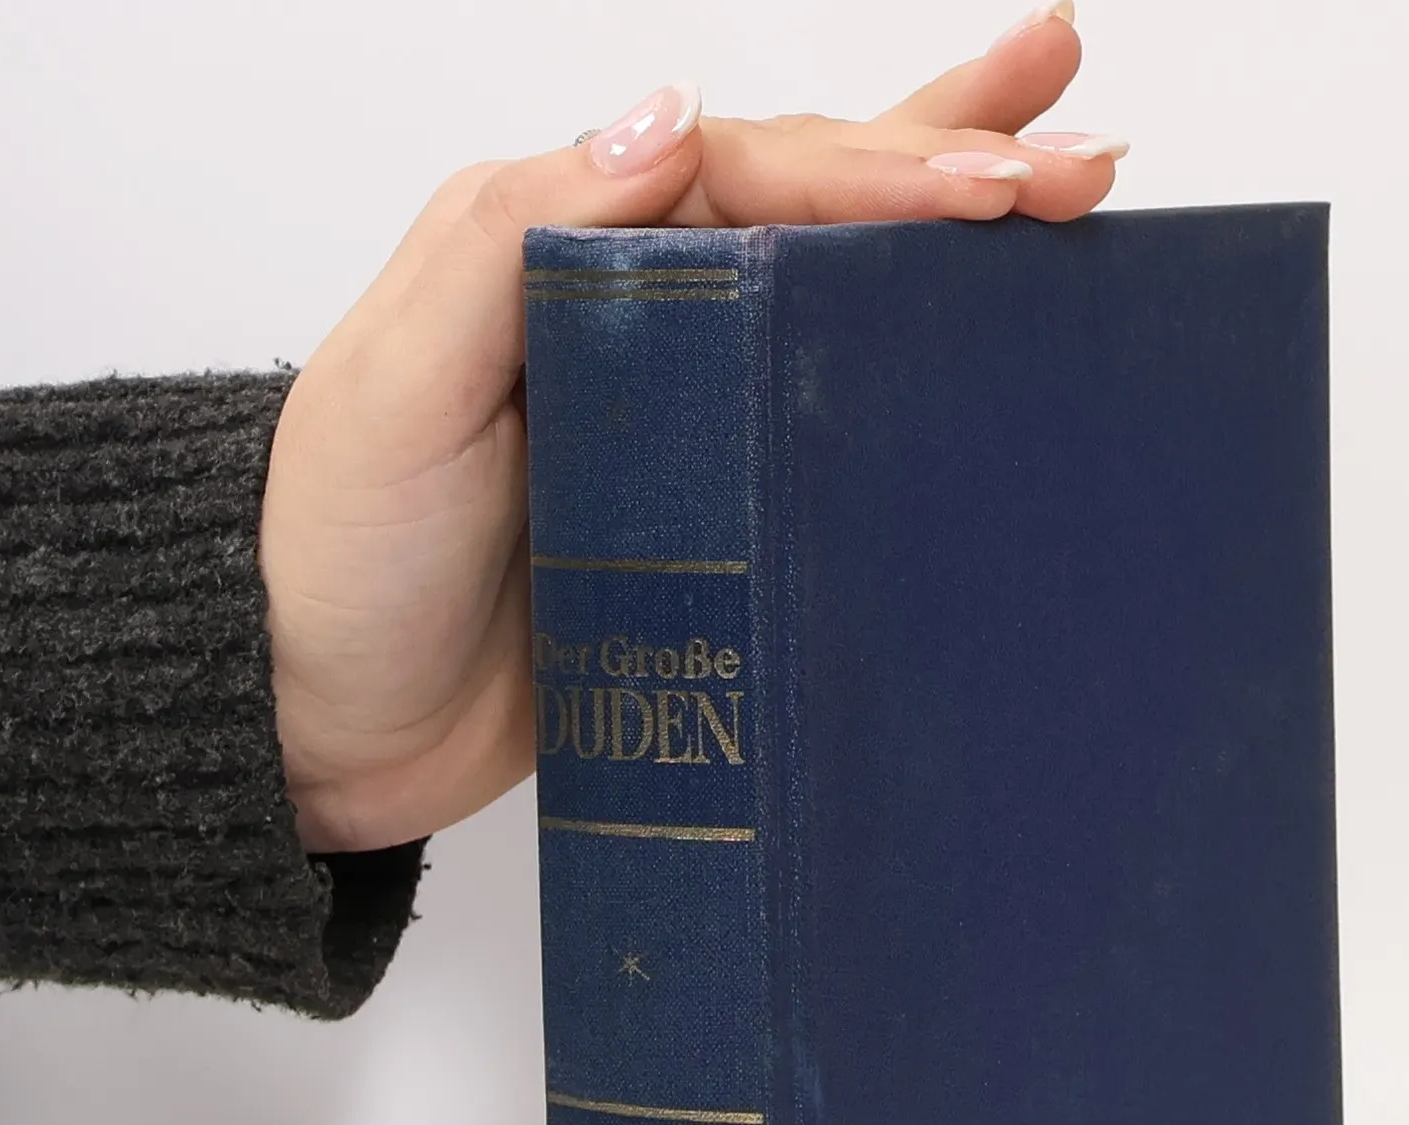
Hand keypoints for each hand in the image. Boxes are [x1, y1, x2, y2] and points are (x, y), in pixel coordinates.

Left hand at [261, 5, 1124, 853]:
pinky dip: (909, 389)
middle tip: (1088, 151)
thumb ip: (518, 242)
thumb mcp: (399, 382)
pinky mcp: (705, 515)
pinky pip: (824, 432)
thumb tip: (665, 119)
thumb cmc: (337, 554)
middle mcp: (640, 314)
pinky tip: (982, 366)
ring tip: (1072, 182)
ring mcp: (683, 414)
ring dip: (951, 239)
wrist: (320, 720)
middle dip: (959, 160)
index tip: (1009, 183)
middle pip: (820, 203)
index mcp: (571, 251)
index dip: (891, 170)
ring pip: (837, 297)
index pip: (759, 177)